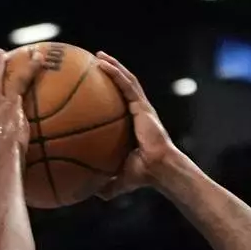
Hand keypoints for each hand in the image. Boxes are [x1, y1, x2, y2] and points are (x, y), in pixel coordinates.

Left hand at [94, 52, 176, 197]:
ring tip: (98, 56)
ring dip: (112, 66)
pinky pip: (126, 84)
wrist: (158, 169)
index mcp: (133, 127)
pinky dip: (115, 72)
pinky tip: (102, 63)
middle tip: (94, 64)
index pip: (119, 107)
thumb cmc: (143, 175)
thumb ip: (107, 184)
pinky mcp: (143, 106)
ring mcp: (141, 108)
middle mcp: (138, 114)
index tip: (94, 89)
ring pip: (126, 80)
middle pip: (122, 88)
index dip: (109, 95)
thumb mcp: (119, 180)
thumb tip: (91, 193)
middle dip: (110, 74)